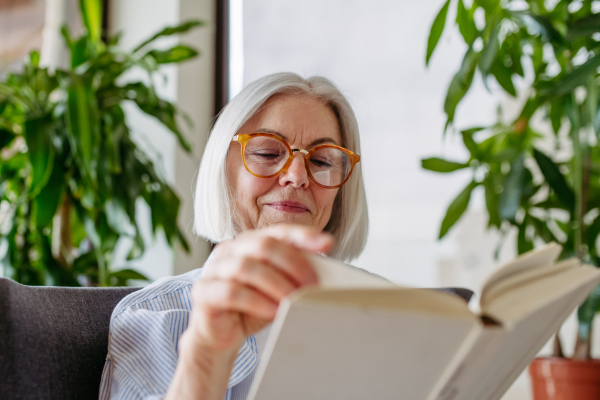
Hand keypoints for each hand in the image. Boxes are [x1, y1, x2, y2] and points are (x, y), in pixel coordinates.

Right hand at [188, 224, 332, 351]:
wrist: (220, 334)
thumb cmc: (251, 307)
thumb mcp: (277, 289)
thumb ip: (293, 276)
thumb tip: (322, 275)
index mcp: (250, 242)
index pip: (279, 232)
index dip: (303, 236)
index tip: (327, 244)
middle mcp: (230, 250)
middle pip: (263, 245)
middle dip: (293, 264)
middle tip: (312, 284)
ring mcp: (214, 269)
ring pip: (246, 267)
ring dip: (276, 284)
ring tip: (293, 300)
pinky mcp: (203, 292)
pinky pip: (231, 292)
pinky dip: (257, 301)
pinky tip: (273, 311)